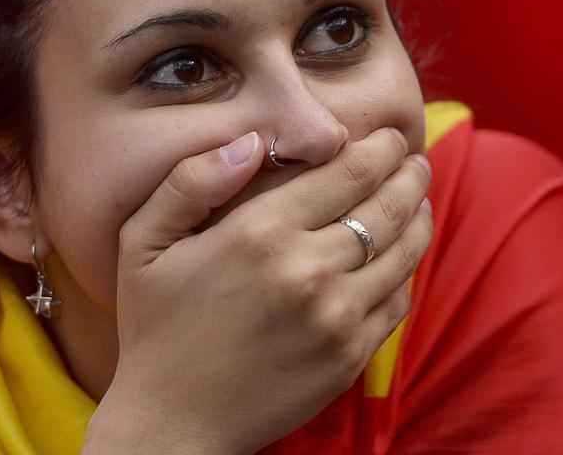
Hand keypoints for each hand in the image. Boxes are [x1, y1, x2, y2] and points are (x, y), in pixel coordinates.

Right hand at [85, 128, 433, 454]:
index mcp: (260, 232)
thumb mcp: (143, 242)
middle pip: (388, 206)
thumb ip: (191, 181)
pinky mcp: (350, 357)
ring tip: (418, 198)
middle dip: (410, 174)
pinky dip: (407, 270)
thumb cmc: (156, 328)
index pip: (349, 172)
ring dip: (419, 216)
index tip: (388, 136)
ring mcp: (336, 317)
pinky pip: (398, 301)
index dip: (379, 148)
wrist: (172, 426)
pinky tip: (399, 255)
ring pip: (404, 251)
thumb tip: (252, 140)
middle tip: (415, 160)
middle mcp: (308, 270)